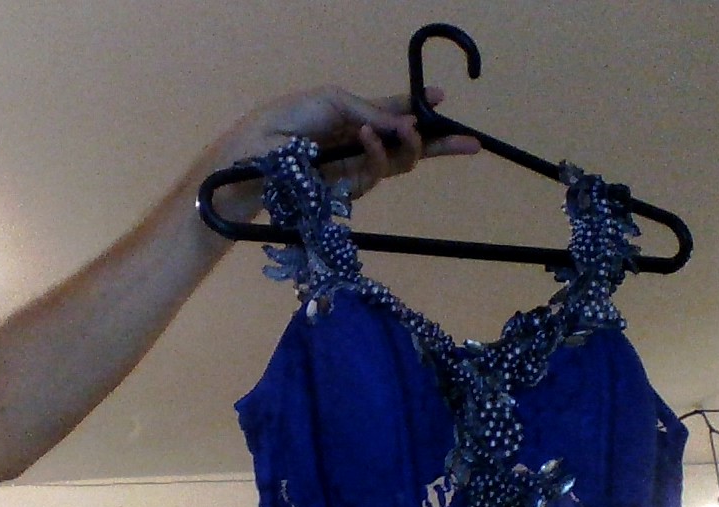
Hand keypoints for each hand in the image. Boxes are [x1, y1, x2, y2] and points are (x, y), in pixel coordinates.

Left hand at [210, 85, 480, 219]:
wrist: (248, 160)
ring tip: (408, 129)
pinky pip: (375, 175)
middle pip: (405, 147)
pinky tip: (368, 137)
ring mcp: (353, 171)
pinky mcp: (345, 193)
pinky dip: (377, 155)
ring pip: (397, 165)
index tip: (442, 101)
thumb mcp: (327, 102)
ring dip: (408, 146)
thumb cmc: (279, 125)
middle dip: (438, 144)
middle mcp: (356, 146)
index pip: (390, 114)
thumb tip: (402, 122)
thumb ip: (366, 110)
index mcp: (350, 118)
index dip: (417, 109)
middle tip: (469, 143)